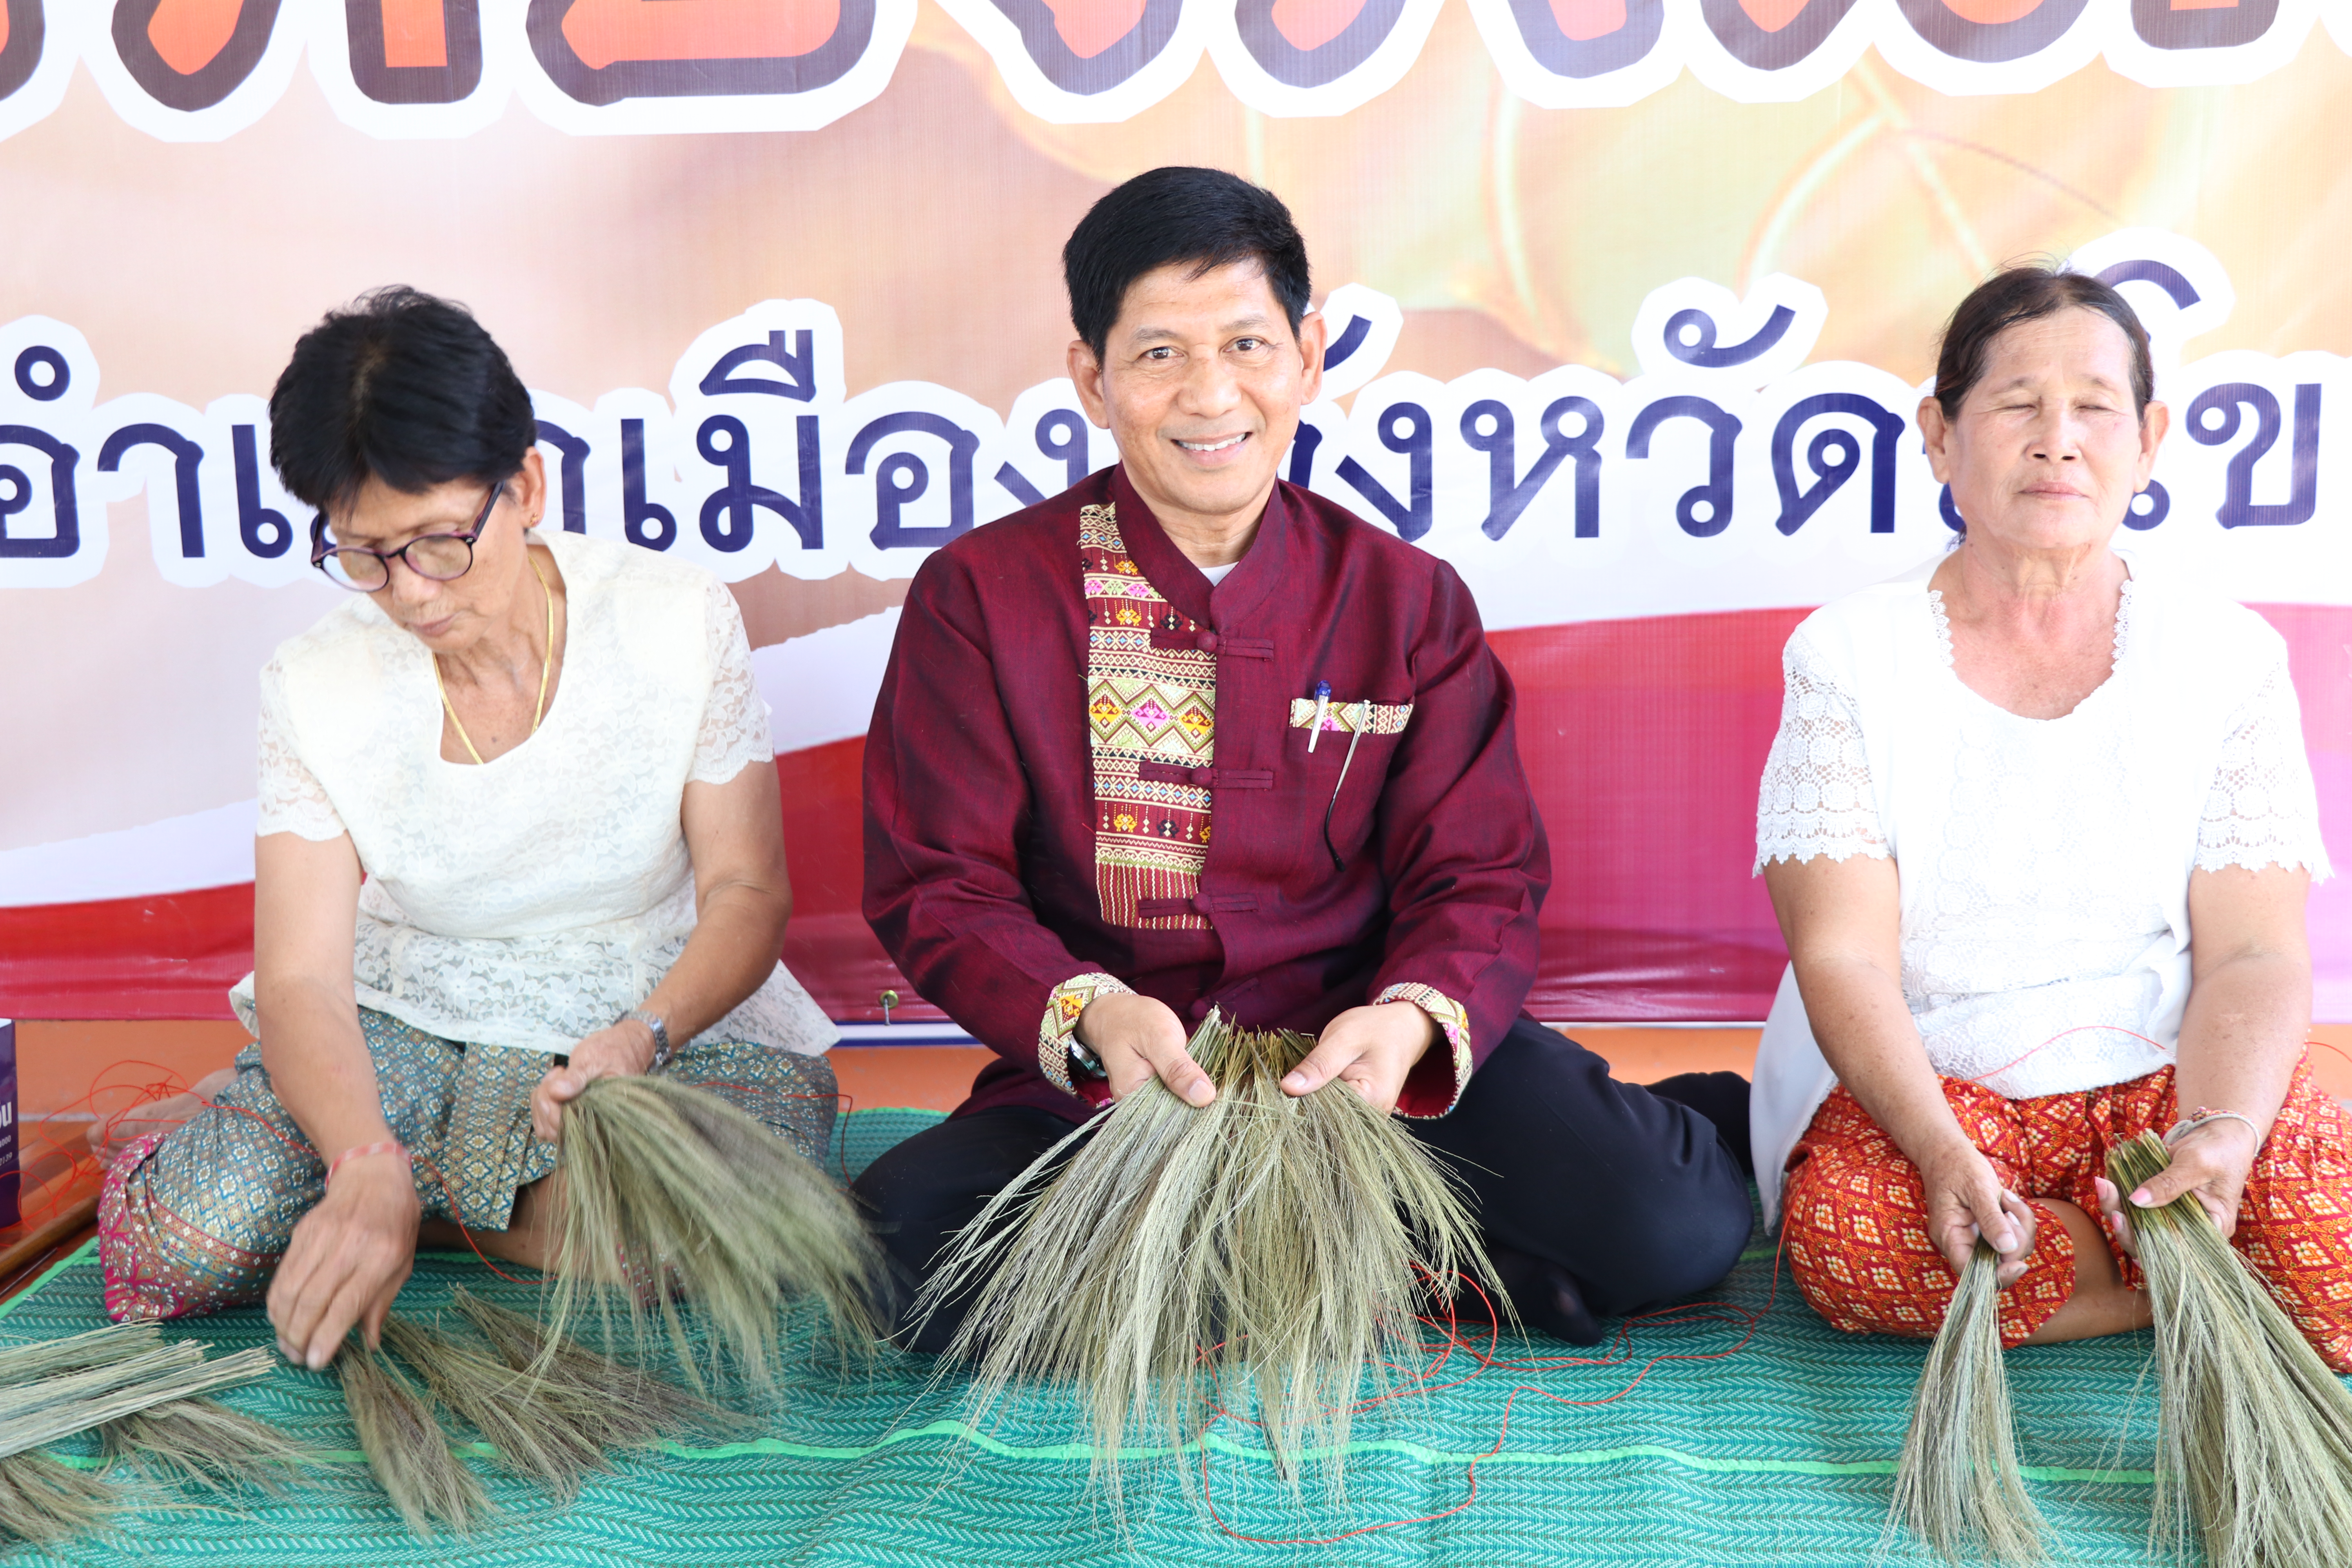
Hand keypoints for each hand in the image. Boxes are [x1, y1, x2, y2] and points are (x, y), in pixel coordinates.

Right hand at [268, 1155, 418, 1368]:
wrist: (373, 1177)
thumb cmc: (396, 1225)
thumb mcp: (403, 1264)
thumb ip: (381, 1304)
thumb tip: (368, 1344)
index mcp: (381, 1257)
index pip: (347, 1304)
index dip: (327, 1337)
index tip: (316, 1362)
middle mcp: (349, 1246)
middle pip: (312, 1300)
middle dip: (300, 1336)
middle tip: (298, 1357)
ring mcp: (321, 1237)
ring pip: (291, 1289)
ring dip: (284, 1323)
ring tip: (287, 1344)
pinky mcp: (301, 1232)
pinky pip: (283, 1274)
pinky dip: (277, 1302)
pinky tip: (280, 1318)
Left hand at [533, 1020, 657, 1141]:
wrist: (627, 1046)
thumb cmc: (613, 1051)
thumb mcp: (593, 1059)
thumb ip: (575, 1078)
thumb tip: (555, 1093)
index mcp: (601, 1113)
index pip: (565, 1126)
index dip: (552, 1106)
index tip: (559, 1076)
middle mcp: (590, 1124)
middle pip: (551, 1129)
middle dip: (545, 1100)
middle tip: (559, 1074)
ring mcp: (580, 1121)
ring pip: (545, 1127)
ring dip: (541, 1100)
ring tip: (559, 1077)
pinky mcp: (573, 1115)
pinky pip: (546, 1120)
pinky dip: (541, 1101)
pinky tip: (554, 1084)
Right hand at [1076, 992, 1213, 1105]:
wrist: (1116, 1011)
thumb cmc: (1133, 1020)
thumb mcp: (1159, 1037)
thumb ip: (1178, 1068)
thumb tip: (1204, 1097)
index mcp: (1131, 1095)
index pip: (1169, 1118)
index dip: (1195, 1109)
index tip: (1215, 1096)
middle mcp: (1136, 1103)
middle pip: (1174, 1113)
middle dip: (1197, 1099)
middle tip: (1213, 1081)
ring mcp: (1146, 1097)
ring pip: (1179, 1103)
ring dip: (1196, 1091)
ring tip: (1207, 1075)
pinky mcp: (1155, 1088)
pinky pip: (1177, 1093)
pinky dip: (1190, 1084)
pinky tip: (1199, 1073)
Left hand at [1279, 1002, 1434, 1114]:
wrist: (1402, 1028)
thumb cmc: (1375, 1029)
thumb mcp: (1343, 1038)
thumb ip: (1318, 1065)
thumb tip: (1288, 1088)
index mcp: (1372, 1100)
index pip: (1325, 1114)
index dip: (1301, 1103)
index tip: (1285, 1090)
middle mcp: (1374, 1117)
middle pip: (1328, 1122)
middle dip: (1305, 1106)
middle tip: (1291, 1085)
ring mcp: (1370, 1118)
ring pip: (1330, 1122)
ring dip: (1313, 1106)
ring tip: (1307, 1085)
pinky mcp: (1364, 1114)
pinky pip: (1337, 1117)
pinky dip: (1323, 1105)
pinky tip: (1316, 1091)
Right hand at [1916, 1140, 2037, 1287]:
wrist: (1947, 1149)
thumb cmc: (1956, 1165)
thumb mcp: (1976, 1188)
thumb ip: (1990, 1219)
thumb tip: (2006, 1248)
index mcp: (1949, 1236)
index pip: (1971, 1271)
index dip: (1998, 1275)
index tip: (2020, 1264)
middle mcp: (1961, 1242)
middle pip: (1997, 1262)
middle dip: (2016, 1239)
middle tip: (2011, 1209)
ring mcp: (1976, 1236)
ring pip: (2010, 1250)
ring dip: (2020, 1226)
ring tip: (2008, 1198)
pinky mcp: (1988, 1229)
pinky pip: (2013, 1237)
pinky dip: (2019, 1220)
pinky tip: (2008, 1200)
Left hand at [2094, 1117, 2257, 1254]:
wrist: (2217, 1132)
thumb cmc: (2218, 1149)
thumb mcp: (2196, 1164)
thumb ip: (2169, 1184)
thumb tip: (2137, 1201)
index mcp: (2212, 1227)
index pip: (2178, 1248)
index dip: (2148, 1244)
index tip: (2123, 1223)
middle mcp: (2191, 1227)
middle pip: (2154, 1240)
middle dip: (2126, 1227)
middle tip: (2111, 1207)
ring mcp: (2173, 1215)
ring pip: (2140, 1224)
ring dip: (2117, 1208)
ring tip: (2104, 1186)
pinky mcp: (2159, 1201)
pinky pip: (2136, 1206)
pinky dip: (2120, 1197)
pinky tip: (2107, 1184)